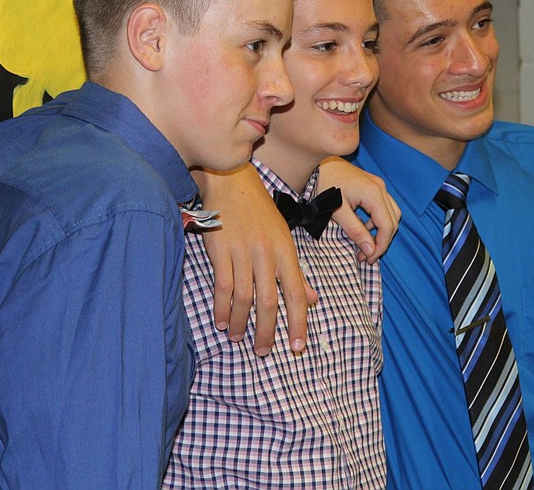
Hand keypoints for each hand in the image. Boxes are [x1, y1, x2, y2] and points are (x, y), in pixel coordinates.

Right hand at [192, 165, 316, 355]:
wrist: (231, 180)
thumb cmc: (259, 211)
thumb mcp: (284, 237)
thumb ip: (296, 272)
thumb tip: (313, 300)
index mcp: (285, 251)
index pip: (296, 293)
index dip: (298, 322)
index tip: (296, 346)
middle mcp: (266, 253)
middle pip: (269, 301)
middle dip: (267, 331)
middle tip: (263, 352)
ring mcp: (242, 251)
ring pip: (244, 298)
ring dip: (241, 323)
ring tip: (239, 338)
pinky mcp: (219, 250)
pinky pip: (222, 286)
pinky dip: (222, 307)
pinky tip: (222, 321)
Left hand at [317, 156, 400, 262]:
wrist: (314, 163)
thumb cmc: (322, 185)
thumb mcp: (336, 211)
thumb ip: (355, 231)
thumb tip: (370, 250)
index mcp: (373, 193)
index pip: (387, 225)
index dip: (381, 246)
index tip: (368, 259)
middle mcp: (380, 187)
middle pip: (393, 220)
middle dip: (382, 240)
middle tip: (367, 256)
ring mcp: (377, 184)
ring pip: (391, 213)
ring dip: (382, 231)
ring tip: (365, 244)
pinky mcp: (372, 184)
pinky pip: (383, 206)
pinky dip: (377, 220)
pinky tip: (363, 228)